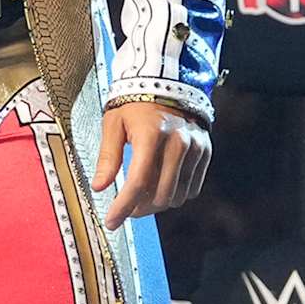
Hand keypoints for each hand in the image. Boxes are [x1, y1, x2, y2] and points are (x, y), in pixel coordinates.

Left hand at [91, 100, 209, 230]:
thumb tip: (99, 187)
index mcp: (151, 135)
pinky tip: (161, 186)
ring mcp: (195, 148)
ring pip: (177, 196)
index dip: (123, 207)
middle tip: (126, 208)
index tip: (111, 222)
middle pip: (159, 195)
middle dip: (139, 209)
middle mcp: (177, 143)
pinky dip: (175, 194)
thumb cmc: (135, 102)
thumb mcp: (113, 123)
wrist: (167, 81)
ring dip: (157, 204)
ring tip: (142, 196)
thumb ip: (108, 157)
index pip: (137, 183)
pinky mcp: (205, 151)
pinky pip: (192, 188)